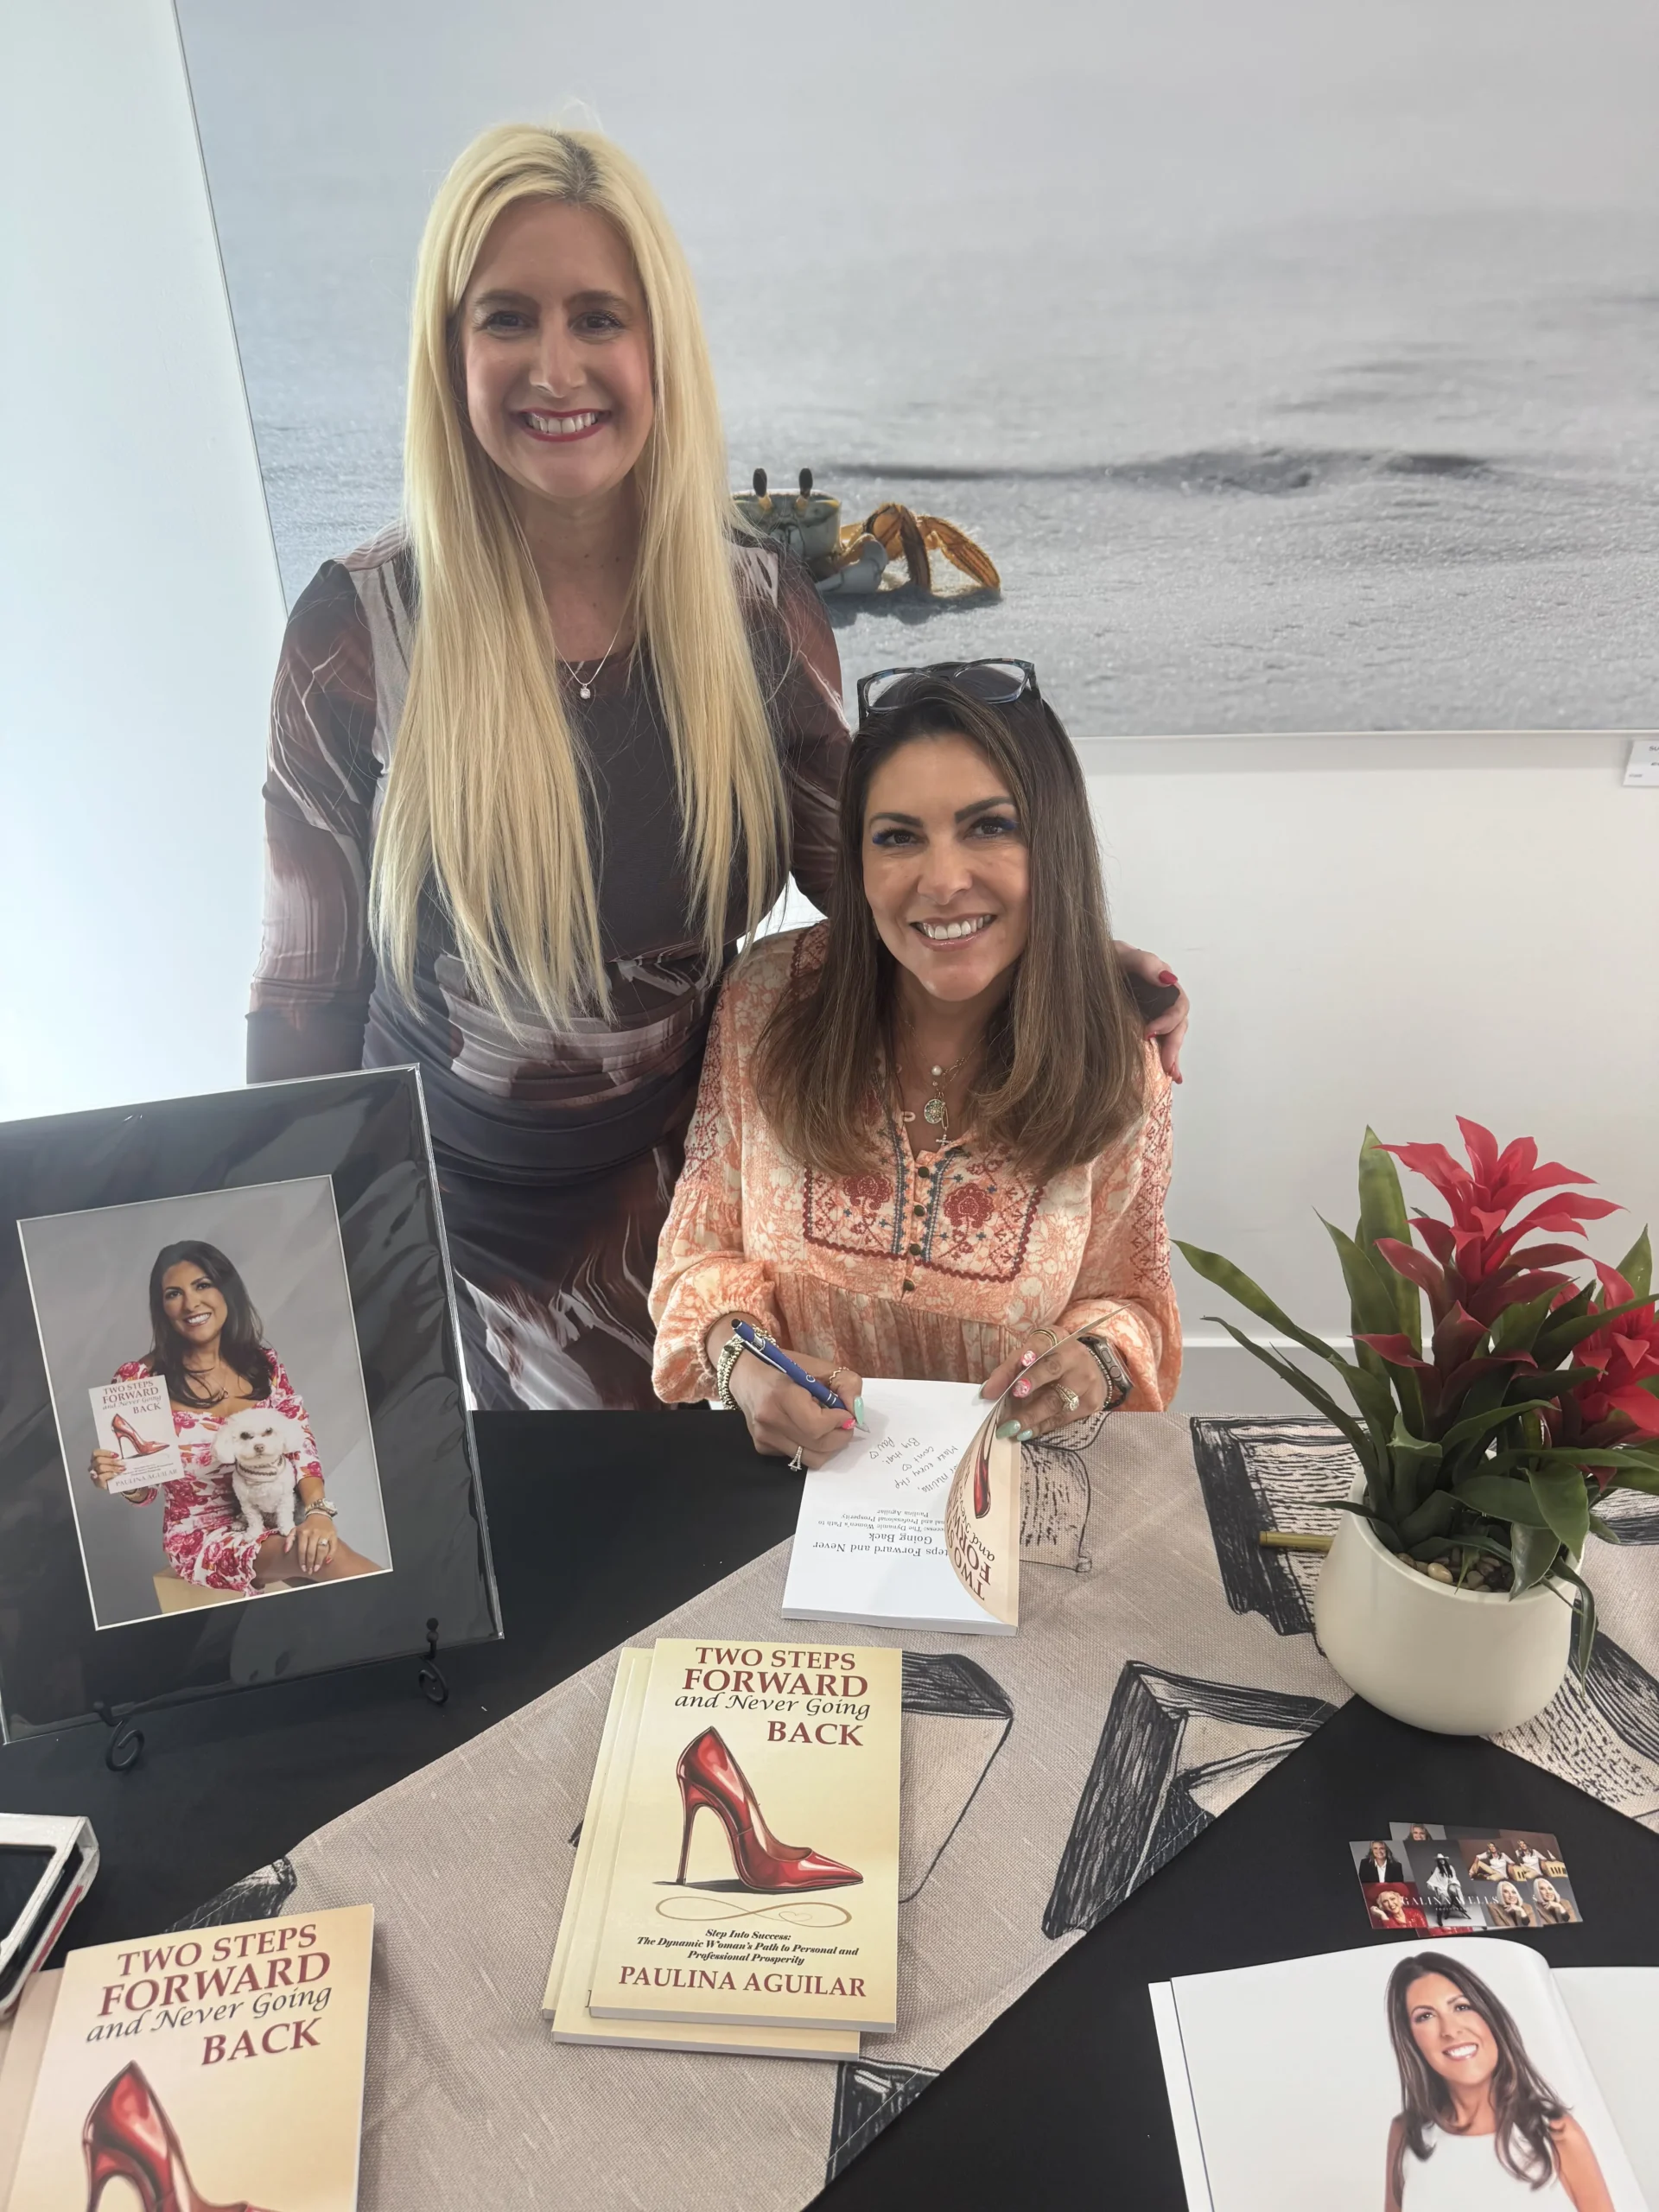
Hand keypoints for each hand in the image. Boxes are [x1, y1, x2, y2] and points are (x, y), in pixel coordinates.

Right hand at [89, 1450, 154, 1504]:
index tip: (117, 1455)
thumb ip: (125, 1452)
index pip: (96, 1452)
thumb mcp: (123, 1458)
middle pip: (99, 1460)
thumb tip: (141, 1447)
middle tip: (123, 1463)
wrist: (124, 1481)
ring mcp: (95, 1474)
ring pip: (100, 1468)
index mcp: (97, 1457)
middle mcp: (94, 1465)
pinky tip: (116, 1475)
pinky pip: (101, 1477)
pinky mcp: (98, 1483)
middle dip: (112, 1461)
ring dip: (113, 1468)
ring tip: (122, 1469)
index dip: (106, 1453)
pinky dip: (109, 1475)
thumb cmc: (122, 1467)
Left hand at [286, 1508, 335, 1575]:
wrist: (320, 1514)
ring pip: (322, 1550)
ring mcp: (324, 1533)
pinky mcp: (333, 1534)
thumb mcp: (295, 1530)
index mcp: (303, 1532)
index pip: (302, 1549)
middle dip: (310, 1563)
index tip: (303, 1569)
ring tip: (316, 1569)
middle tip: (310, 1571)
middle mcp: (314, 1533)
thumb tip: (285, 1550)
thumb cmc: (306, 1526)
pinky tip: (327, 1561)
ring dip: (319, 1561)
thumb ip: (289, 1540)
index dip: (302, 1560)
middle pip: (311, 1551)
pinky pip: (333, 1546)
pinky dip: (331, 1554)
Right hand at [728, 1346, 865, 1470]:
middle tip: (845, 1423)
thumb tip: (856, 1413)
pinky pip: (797, 1457)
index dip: (838, 1422)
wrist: (748, 1375)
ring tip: (828, 1427)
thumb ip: (846, 1384)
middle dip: (840, 1437)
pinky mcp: (762, 1448)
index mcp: (781, 1396)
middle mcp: (769, 1421)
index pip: (817, 1426)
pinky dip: (809, 1446)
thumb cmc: (786, 1367)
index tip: (845, 1413)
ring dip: (828, 1446)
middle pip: (817, 1447)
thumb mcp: (820, 1367)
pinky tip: (805, 1428)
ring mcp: (764, 1438)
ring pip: (810, 1459)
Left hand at [979, 1333, 1105, 1440]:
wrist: (1090, 1372)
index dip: (1032, 1351)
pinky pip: (1062, 1418)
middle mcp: (1074, 1358)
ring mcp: (1085, 1382)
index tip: (1022, 1360)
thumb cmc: (1052, 1361)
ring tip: (1011, 1427)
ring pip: (1056, 1400)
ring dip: (1031, 1415)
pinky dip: (1041, 1426)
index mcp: (1057, 1339)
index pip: (1042, 1343)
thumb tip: (987, 1393)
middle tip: (1014, 1394)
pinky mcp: (1090, 1404)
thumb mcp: (1033, 1356)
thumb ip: (1010, 1370)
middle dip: (1032, 1382)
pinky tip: (1025, 1432)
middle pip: (1051, 1369)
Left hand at [1114, 940, 1188, 1082]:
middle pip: (1177, 1025)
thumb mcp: (1120, 955)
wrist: (1081, 966)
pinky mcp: (1140, 1025)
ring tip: (1170, 1074)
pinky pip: (1157, 1043)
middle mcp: (1160, 1000)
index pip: (1177, 1005)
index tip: (1149, 1033)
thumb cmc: (1100, 957)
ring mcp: (1150, 1014)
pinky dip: (1164, 1059)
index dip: (1168, 1021)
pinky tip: (1170, 1075)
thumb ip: (1144, 963)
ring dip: (1172, 1056)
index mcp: (1160, 982)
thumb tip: (1168, 979)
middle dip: (1173, 1046)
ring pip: (1170, 1037)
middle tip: (1165, 1065)